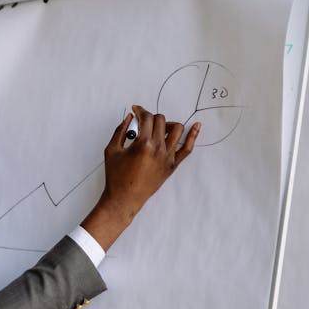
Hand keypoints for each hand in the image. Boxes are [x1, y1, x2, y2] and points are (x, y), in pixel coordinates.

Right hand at [81, 105, 199, 250]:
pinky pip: (187, 148)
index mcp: (143, 144)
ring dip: (168, 123)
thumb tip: (129, 117)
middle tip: (143, 121)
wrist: (124, 199)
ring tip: (159, 128)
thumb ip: (120, 130)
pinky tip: (196, 126)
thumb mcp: (111, 150)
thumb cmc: (116, 177)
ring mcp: (167, 157)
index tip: (136, 110)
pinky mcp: (172, 165)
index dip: (140, 110)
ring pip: (177, 129)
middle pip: (161, 120)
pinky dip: (193, 135)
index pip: (146, 118)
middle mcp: (158, 149)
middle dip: (151, 117)